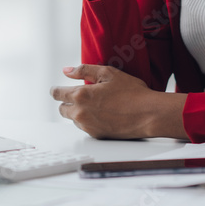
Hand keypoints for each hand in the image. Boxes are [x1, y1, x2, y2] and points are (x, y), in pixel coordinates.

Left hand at [50, 64, 185, 139]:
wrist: (148, 114)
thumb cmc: (132, 93)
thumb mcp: (108, 73)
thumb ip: (84, 70)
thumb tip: (67, 70)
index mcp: (81, 95)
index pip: (57, 94)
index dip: (55, 90)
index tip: (56, 90)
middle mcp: (81, 113)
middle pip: (62, 109)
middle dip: (68, 102)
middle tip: (81, 96)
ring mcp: (88, 126)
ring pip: (73, 119)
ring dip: (79, 112)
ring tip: (97, 105)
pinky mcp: (96, 135)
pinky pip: (85, 127)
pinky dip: (89, 120)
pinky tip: (104, 114)